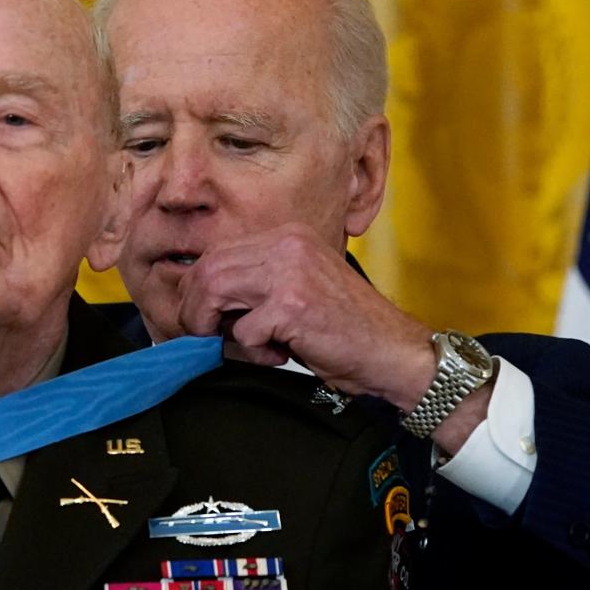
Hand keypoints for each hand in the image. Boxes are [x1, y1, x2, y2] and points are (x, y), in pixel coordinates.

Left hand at [175, 223, 436, 409]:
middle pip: (207, 269)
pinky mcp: (292, 305)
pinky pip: (242, 330)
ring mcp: (290, 272)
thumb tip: (199, 302)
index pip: (217, 253)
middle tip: (208, 337)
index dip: (197, 289)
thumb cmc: (344, 329)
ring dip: (214, 328)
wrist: (393, 352)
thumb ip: (256, 287)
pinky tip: (280, 354)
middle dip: (196, 310)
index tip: (200, 319)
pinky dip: (252, 351)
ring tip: (246, 345)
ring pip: (214, 292)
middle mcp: (288, 244)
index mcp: (288, 236)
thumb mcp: (296, 290)